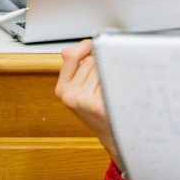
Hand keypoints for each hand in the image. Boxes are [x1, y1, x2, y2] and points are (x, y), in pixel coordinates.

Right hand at [55, 39, 120, 163]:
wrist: (110, 134)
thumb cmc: (96, 111)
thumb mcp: (78, 91)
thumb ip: (74, 70)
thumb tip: (67, 51)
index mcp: (62, 89)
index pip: (71, 57)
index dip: (84, 47)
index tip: (94, 45)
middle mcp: (70, 95)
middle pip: (90, 61)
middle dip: (100, 64)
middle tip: (105, 78)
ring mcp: (84, 100)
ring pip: (102, 68)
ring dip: (109, 72)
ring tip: (110, 87)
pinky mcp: (98, 104)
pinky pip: (110, 78)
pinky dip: (117, 80)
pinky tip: (116, 92)